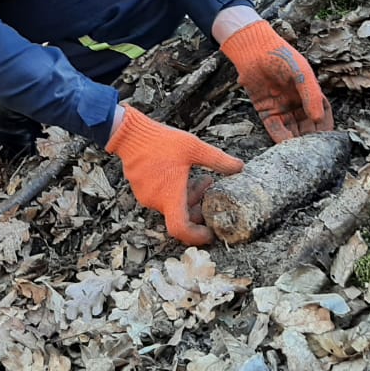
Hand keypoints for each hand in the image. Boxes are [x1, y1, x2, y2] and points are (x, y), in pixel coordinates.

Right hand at [105, 106, 243, 244]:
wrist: (129, 133)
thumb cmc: (160, 141)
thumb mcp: (194, 148)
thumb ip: (218, 160)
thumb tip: (240, 167)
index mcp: (169, 196)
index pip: (181, 229)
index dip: (196, 236)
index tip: (209, 232)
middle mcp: (156, 200)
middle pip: (180, 214)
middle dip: (198, 206)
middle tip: (210, 190)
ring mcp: (146, 195)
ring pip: (171, 204)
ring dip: (188, 196)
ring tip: (201, 177)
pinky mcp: (140, 188)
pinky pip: (161, 196)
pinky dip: (174, 190)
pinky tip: (181, 173)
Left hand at [221, 21, 331, 143]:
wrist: (253, 49)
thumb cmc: (280, 56)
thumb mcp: (301, 72)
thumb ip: (311, 94)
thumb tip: (318, 118)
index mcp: (309, 93)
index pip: (322, 114)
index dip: (325, 126)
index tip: (328, 139)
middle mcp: (296, 103)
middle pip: (307, 125)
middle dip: (310, 138)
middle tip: (313, 152)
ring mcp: (281, 108)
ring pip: (291, 129)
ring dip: (295, 140)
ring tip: (299, 152)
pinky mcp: (265, 110)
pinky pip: (274, 127)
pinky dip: (279, 136)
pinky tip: (284, 144)